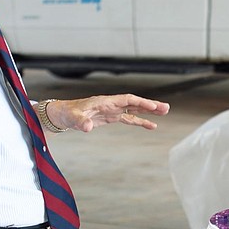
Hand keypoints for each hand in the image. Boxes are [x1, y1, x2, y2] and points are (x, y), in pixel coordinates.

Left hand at [49, 94, 169, 132]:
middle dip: (150, 105)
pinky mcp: (111, 117)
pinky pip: (129, 118)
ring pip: (135, 109)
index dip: (141, 103)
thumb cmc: (67, 114)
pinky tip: (151, 125)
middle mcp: (111, 104)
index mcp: (105, 102)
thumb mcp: (73, 118)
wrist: (62, 114)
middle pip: (135, 102)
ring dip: (149, 111)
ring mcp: (112, 111)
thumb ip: (82, 122)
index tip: (153, 107)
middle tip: (166, 108)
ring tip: (164, 113)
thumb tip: (89, 127)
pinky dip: (140, 121)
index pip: (127, 100)